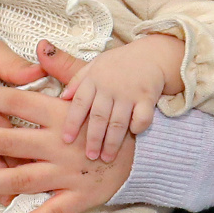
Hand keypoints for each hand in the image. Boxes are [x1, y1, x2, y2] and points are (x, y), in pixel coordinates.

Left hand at [0, 70, 140, 212]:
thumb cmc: (108, 118)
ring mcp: (68, 173)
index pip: (21, 102)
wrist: (144, 152)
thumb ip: (65, 67)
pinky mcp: (78, 197)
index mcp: (62, 115)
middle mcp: (61, 144)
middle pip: (11, 141)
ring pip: (21, 179)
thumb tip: (41, 45)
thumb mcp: (94, 86)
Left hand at [52, 35, 181, 160]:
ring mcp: (129, 92)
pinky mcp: (148, 96)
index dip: (72, 123)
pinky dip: (137, 127)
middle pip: (98, 117)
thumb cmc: (119, 63)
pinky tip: (133, 135)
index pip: (79, 103)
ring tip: (107, 158)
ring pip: (118, 122)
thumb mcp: (95, 65)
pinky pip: (142, 117)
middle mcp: (110, 86)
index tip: (66, 140)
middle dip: (93, 139)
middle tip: (89, 157)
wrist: (151, 54)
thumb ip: (77, 81)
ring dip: (112, 141)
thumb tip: (62, 97)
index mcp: (94, 79)